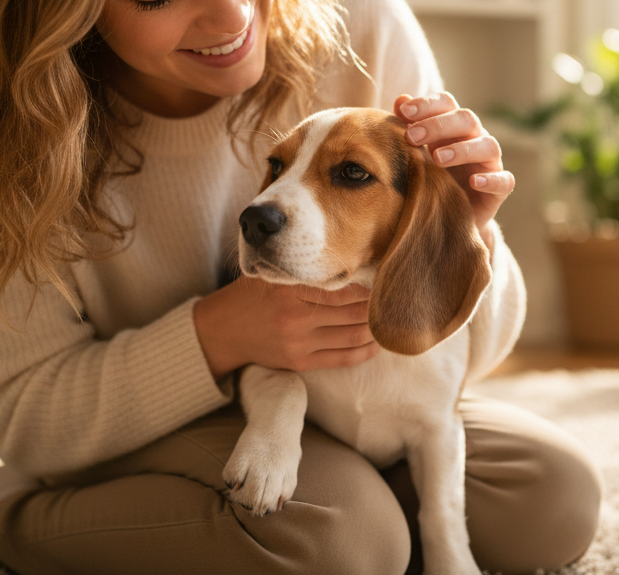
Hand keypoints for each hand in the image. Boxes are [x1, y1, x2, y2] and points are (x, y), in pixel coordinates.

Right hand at [193, 276, 378, 379]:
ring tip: (391, 318)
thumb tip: (345, 257)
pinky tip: (377, 342)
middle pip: (353, 312)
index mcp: (289, 289)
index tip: (385, 277)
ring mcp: (299, 342)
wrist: (223, 331)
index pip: (342, 288)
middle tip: (396, 298)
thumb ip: (301, 266)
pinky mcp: (300, 362)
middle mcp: (295, 317)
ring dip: (376, 328)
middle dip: (377, 306)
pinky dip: (364, 350)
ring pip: (352, 336)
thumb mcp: (271, 273)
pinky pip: (342, 358)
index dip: (369, 285)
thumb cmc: (252, 294)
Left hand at [394, 92, 514, 242]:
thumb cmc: (432, 177)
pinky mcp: (500, 189)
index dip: (427, 104)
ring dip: (463, 149)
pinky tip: (473, 182)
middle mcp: (476, 138)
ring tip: (437, 159)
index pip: (446, 103)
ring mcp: (490, 162)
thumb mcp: (418, 153)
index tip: (403, 111)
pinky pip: (504, 180)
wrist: (449, 216)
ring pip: (488, 146)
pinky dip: (491, 179)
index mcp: (454, 126)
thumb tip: (400, 100)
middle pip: (467, 119)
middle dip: (438, 125)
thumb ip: (410, 127)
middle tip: (412, 137)